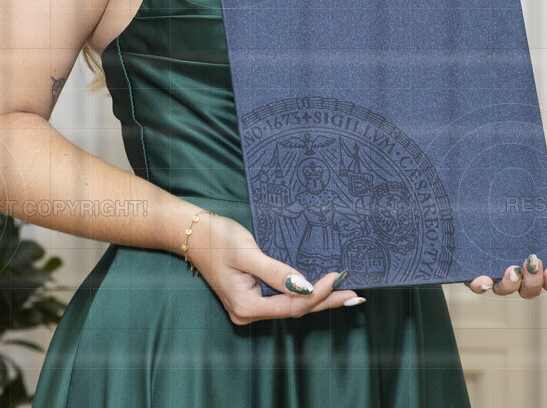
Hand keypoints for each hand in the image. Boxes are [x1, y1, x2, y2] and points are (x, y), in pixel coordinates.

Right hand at [185, 212, 364, 324]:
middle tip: (355, 294)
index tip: (337, 277)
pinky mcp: (251, 297)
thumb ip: (276, 272)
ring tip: (345, 293)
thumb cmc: (217, 238)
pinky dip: (303, 295)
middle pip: (295, 311)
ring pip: (291, 307)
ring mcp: (249, 307)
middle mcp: (248, 313)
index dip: (318, 294)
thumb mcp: (247, 252)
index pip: (292, 305)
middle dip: (326, 301)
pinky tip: (319, 291)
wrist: (192, 233)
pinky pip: (283, 301)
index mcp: (246, 306)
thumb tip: (305, 286)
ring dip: (318, 299)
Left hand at [466, 204, 546, 298]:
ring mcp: (495, 271)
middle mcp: (517, 271)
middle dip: (534, 281)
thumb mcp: (539, 207)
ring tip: (512, 269)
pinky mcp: (474, 268)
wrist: (481, 198)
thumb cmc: (517, 210)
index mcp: (534, 262)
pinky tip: (485, 279)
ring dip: (511, 284)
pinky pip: (476, 284)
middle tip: (532, 263)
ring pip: (505, 289)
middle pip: (529, 289)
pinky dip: (481, 285)